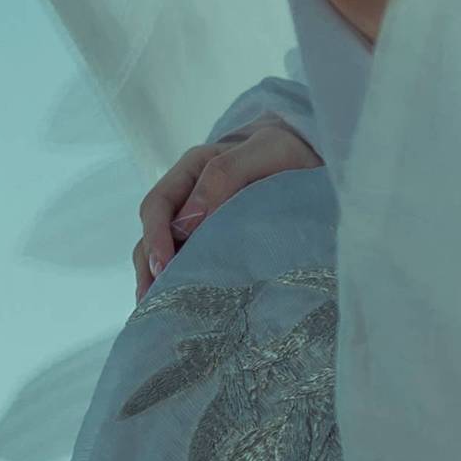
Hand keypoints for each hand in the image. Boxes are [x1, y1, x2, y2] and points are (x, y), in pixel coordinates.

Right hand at [134, 113, 317, 299]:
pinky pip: (187, 256)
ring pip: (163, 246)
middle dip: (149, 265)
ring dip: (155, 277)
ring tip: (155, 311)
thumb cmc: (288, 149)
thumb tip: (189, 219)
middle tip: (155, 301)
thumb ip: (226, 174)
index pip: (158, 205)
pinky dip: (176, 279)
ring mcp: (199, 215)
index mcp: (193, 167)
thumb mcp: (265, 151)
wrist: (311, 151)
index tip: (163, 268)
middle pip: (154, 231)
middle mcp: (188, 193)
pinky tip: (177, 303)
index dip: (155, 237)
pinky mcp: (213, 235)